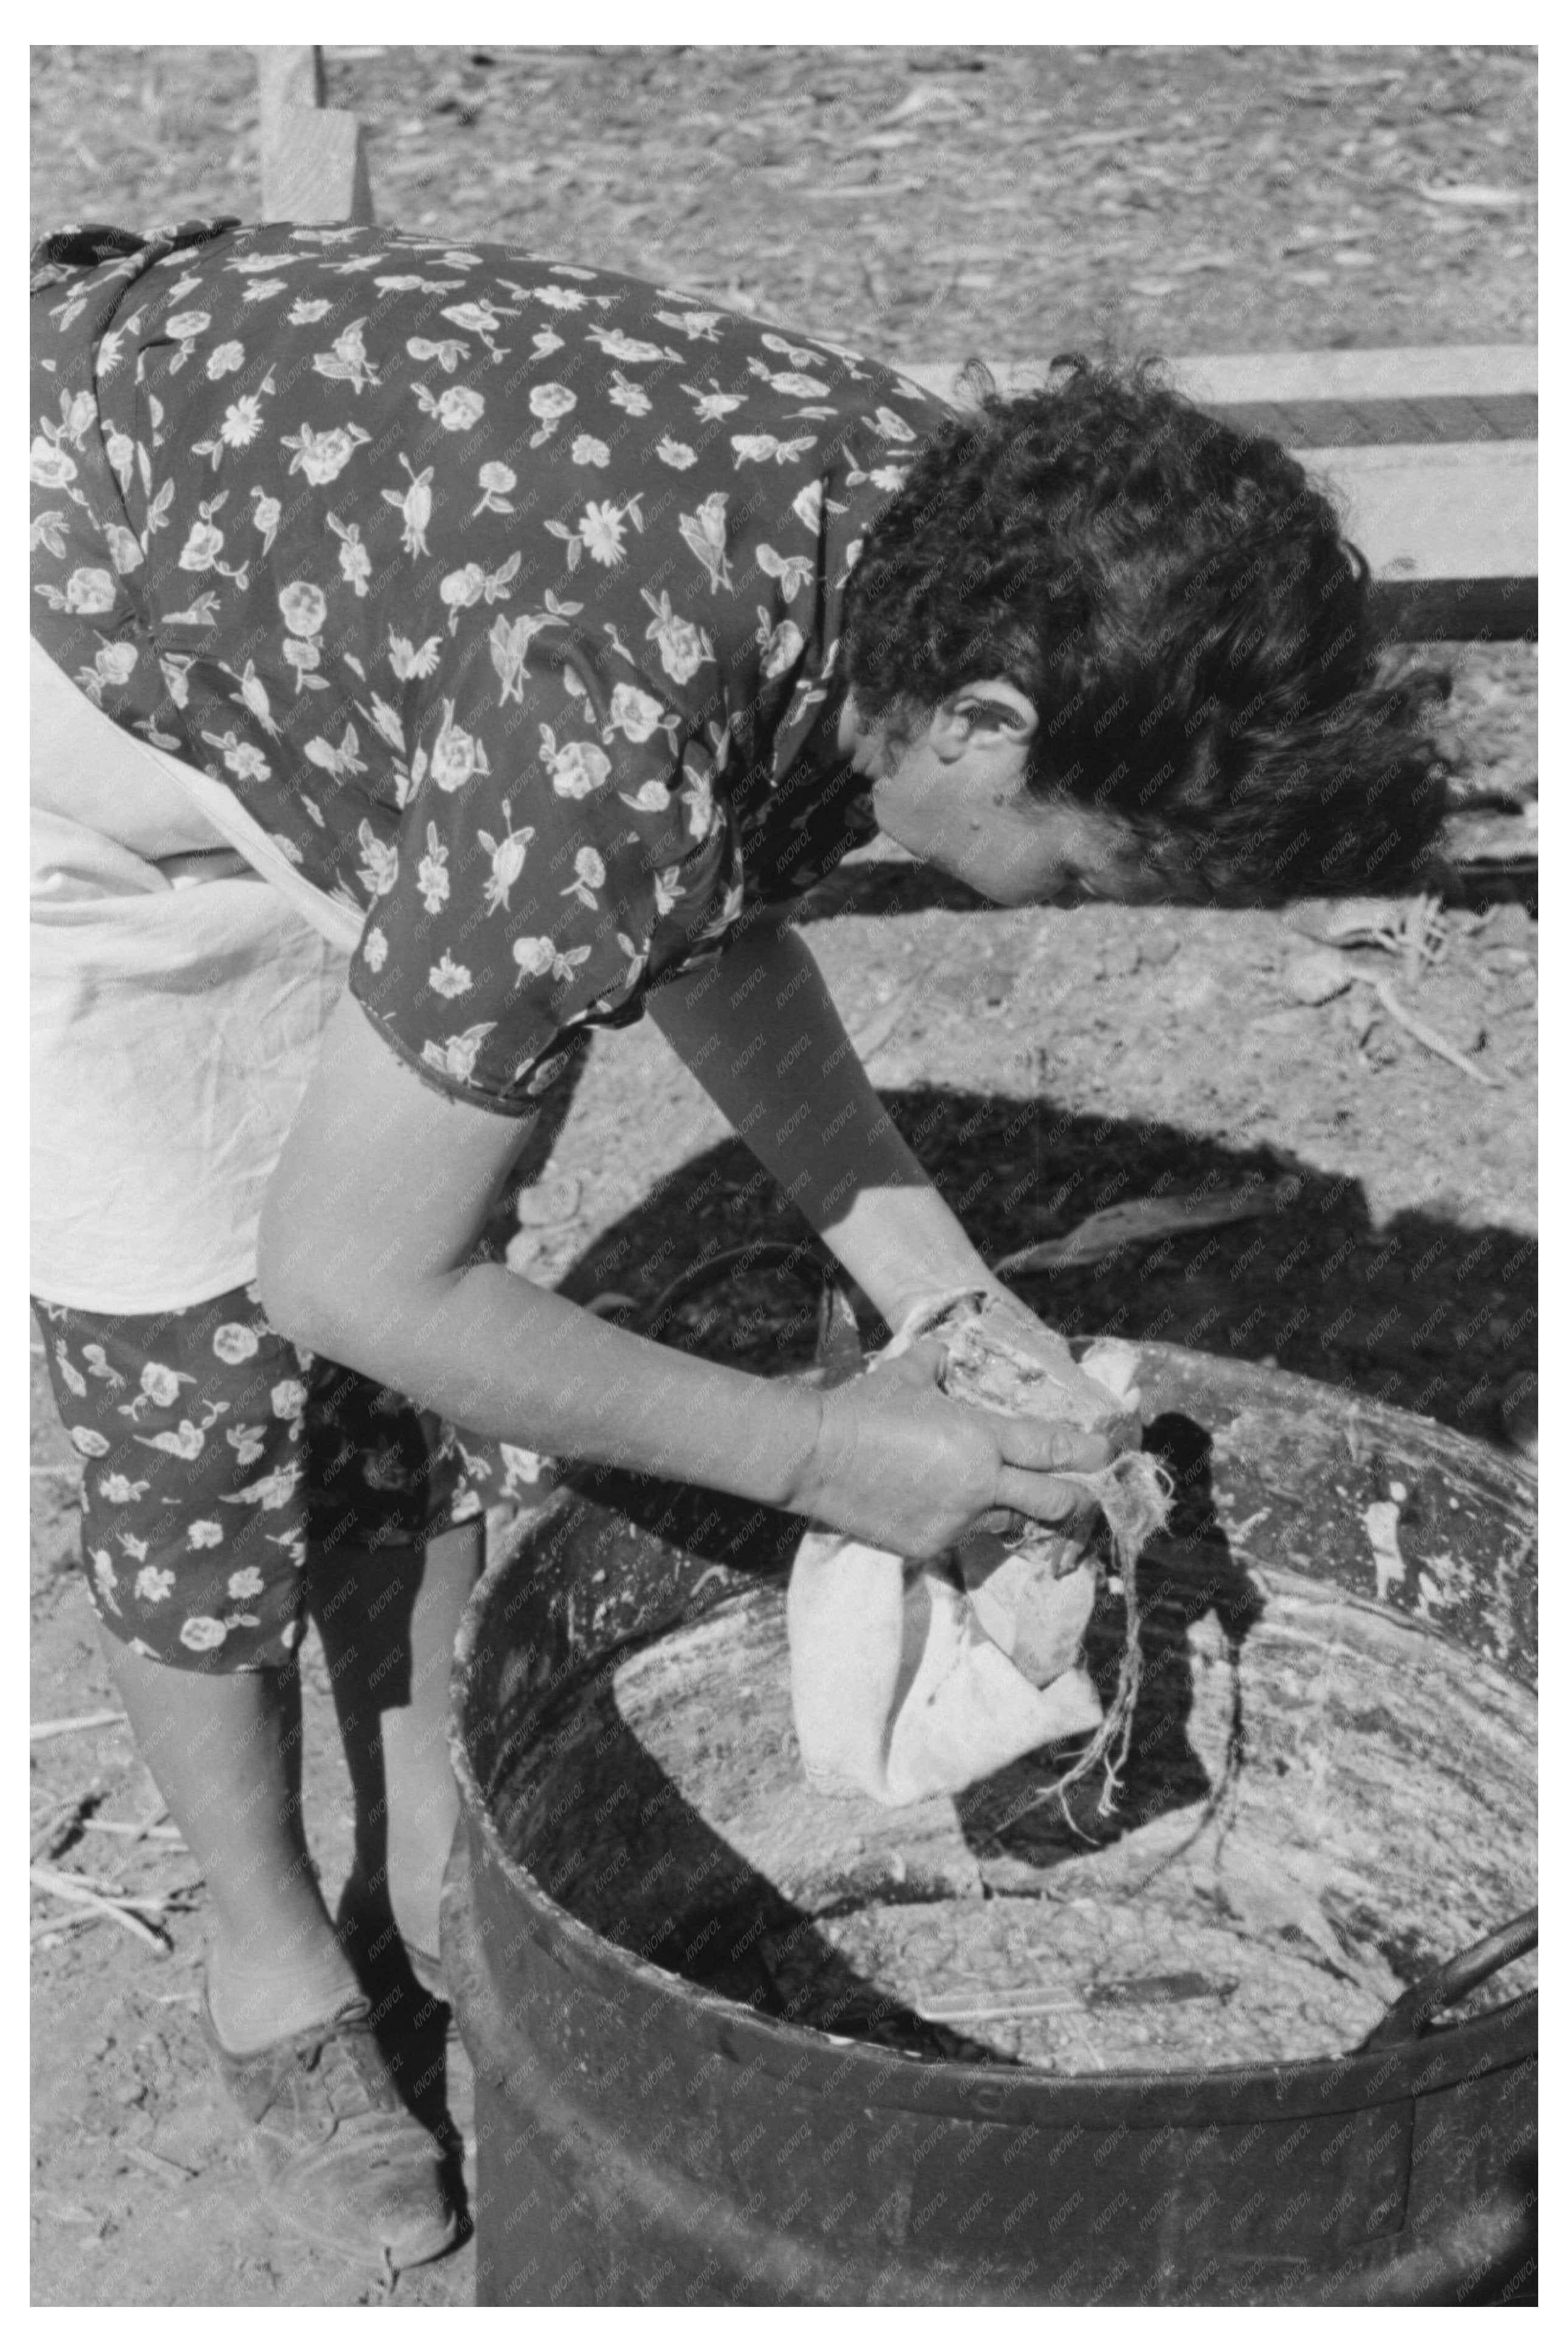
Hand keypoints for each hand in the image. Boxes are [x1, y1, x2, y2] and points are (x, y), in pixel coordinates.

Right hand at [790, 1338, 1113, 1556]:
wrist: (813, 1456)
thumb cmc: (863, 1408)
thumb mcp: (906, 1373)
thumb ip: (937, 1362)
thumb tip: (946, 1355)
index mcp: (980, 1438)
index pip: (1051, 1448)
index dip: (1087, 1453)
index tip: (1108, 1453)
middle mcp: (979, 1485)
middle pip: (1052, 1502)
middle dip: (1076, 1500)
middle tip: (1083, 1495)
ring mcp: (955, 1521)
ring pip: (1007, 1522)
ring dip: (1012, 1510)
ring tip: (1001, 1497)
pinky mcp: (929, 1546)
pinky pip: (962, 1535)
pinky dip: (961, 1520)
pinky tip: (941, 1504)